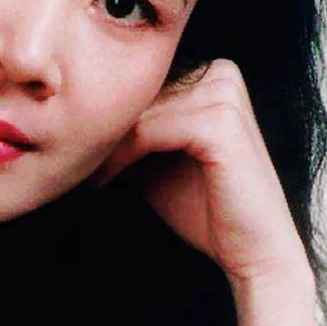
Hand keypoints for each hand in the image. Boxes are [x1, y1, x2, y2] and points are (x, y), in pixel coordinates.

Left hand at [93, 58, 309, 286]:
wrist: (253, 251)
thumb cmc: (205, 207)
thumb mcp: (159, 159)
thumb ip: (133, 131)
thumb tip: (75, 114)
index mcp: (212, 75)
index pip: (142, 84)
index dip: (106, 116)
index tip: (75, 150)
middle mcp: (221, 74)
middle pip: (138, 93)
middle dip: (103, 129)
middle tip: (73, 162)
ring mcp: (225, 94)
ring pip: (139, 112)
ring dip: (107, 145)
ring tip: (87, 174)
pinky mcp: (220, 122)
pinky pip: (149, 131)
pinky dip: (121, 156)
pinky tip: (105, 180)